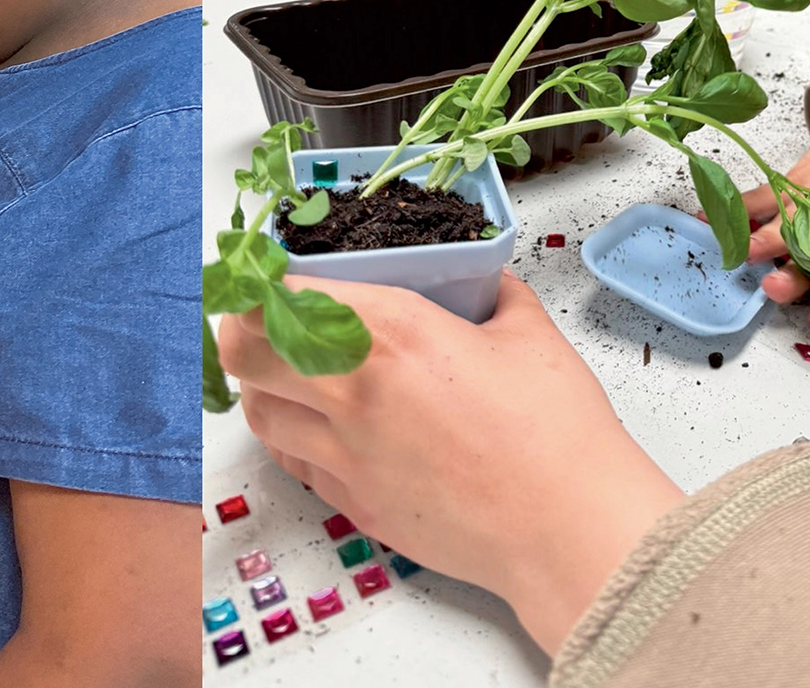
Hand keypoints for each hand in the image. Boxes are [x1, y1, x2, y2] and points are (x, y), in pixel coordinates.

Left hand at [218, 272, 683, 654]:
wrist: (567, 529)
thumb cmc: (555, 434)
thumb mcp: (528, 334)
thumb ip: (493, 295)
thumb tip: (484, 281)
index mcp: (392, 332)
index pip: (285, 295)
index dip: (265, 283)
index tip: (270, 279)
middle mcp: (353, 390)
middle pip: (243, 351)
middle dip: (243, 330)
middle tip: (261, 324)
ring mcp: (347, 454)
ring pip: (259, 412)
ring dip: (262, 389)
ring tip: (285, 378)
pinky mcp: (355, 504)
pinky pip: (296, 464)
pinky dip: (295, 442)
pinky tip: (318, 431)